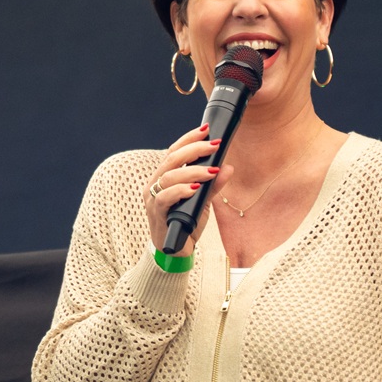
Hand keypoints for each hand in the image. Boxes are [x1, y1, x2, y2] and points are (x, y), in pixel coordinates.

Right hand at [144, 124, 226, 255]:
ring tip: (211, 170)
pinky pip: (165, 197)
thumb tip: (228, 168)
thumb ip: (213, 185)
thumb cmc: (185, 223)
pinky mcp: (157, 214)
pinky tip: (195, 188)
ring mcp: (153, 199)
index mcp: (164, 177)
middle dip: (193, 149)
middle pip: (171, 159)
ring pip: (169, 176)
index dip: (188, 139)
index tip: (206, 130)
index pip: (174, 152)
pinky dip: (181, 191)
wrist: (175, 251)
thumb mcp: (202, 201)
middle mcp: (155, 185)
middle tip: (213, 146)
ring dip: (192, 171)